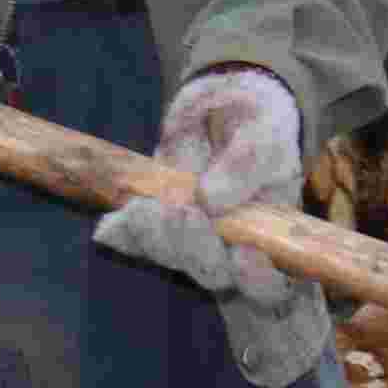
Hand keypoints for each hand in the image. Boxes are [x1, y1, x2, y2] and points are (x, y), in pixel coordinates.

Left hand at [93, 65, 305, 300]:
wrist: (222, 103)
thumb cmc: (256, 123)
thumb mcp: (262, 133)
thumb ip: (245, 165)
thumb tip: (211, 200)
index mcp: (272, 239)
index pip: (271, 284)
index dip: (258, 281)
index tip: (245, 254)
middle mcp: (232, 250)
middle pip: (215, 276)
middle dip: (196, 251)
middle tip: (185, 211)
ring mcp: (191, 239)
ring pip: (172, 259)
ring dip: (156, 238)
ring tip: (149, 204)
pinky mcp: (155, 223)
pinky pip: (135, 241)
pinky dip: (123, 232)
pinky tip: (115, 221)